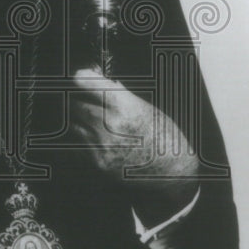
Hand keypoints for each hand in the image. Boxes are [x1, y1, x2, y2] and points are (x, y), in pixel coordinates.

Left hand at [70, 67, 199, 224]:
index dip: (82, 77)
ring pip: (76, 123)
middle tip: (85, 97)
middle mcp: (110, 124)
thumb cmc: (165, 136)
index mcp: (124, 106)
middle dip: (79, 98)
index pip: (86, 83)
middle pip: (76, 103)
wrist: (173, 172)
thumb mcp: (147, 108)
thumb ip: (120, 95)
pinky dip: (86, 137)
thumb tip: (101, 80)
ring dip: (80, 118)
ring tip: (97, 118)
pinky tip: (100, 136)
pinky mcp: (100, 162)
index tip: (81, 77)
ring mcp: (103, 145)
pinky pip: (81, 143)